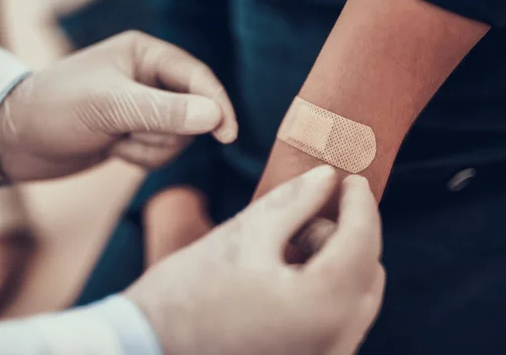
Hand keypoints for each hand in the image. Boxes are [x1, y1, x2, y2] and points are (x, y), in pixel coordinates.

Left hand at [0, 30, 236, 182]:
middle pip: (192, 112)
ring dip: (149, 147)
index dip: (216, 105)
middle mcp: (149, 77)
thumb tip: (214, 116)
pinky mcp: (135, 132)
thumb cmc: (56, 110)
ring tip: (115, 140)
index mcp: (145, 54)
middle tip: (126, 132)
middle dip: (163, 131)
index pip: (198, 77)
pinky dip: (141, 157)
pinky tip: (112, 148)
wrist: (17, 141)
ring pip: (178, 136)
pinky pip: (162, 151)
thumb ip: (164, 111)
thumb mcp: (110, 106)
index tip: (227, 135)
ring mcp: (143, 107)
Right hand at [126, 166, 384, 354]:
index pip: (362, 243)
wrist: (147, 350)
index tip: (351, 179)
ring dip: (334, 265)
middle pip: (367, 273)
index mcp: (321, 308)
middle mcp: (335, 345)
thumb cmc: (187, 293)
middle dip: (347, 236)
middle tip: (308, 214)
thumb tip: (328, 177)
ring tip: (284, 251)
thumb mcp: (243, 236)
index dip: (360, 203)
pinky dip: (325, 292)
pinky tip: (286, 277)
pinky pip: (336, 322)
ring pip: (354, 300)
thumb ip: (294, 201)